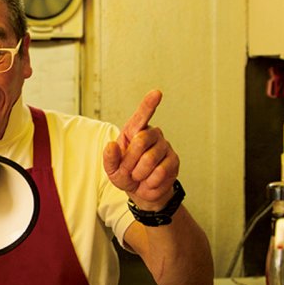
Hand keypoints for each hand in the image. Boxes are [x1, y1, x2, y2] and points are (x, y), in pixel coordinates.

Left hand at [102, 89, 178, 208]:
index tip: (157, 93)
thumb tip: (111, 145)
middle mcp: (152, 134)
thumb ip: (109, 158)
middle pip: (140, 141)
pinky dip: (150, 182)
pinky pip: (160, 172)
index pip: (141, 116)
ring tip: (139, 175)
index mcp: (134, 131)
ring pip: (149, 160)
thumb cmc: (126, 174)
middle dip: (129, 162)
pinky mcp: (174, 160)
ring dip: (139, 174)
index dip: (148, 104)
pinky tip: (150, 181)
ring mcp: (164, 146)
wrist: (141, 191)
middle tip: (128, 171)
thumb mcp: (112, 169)